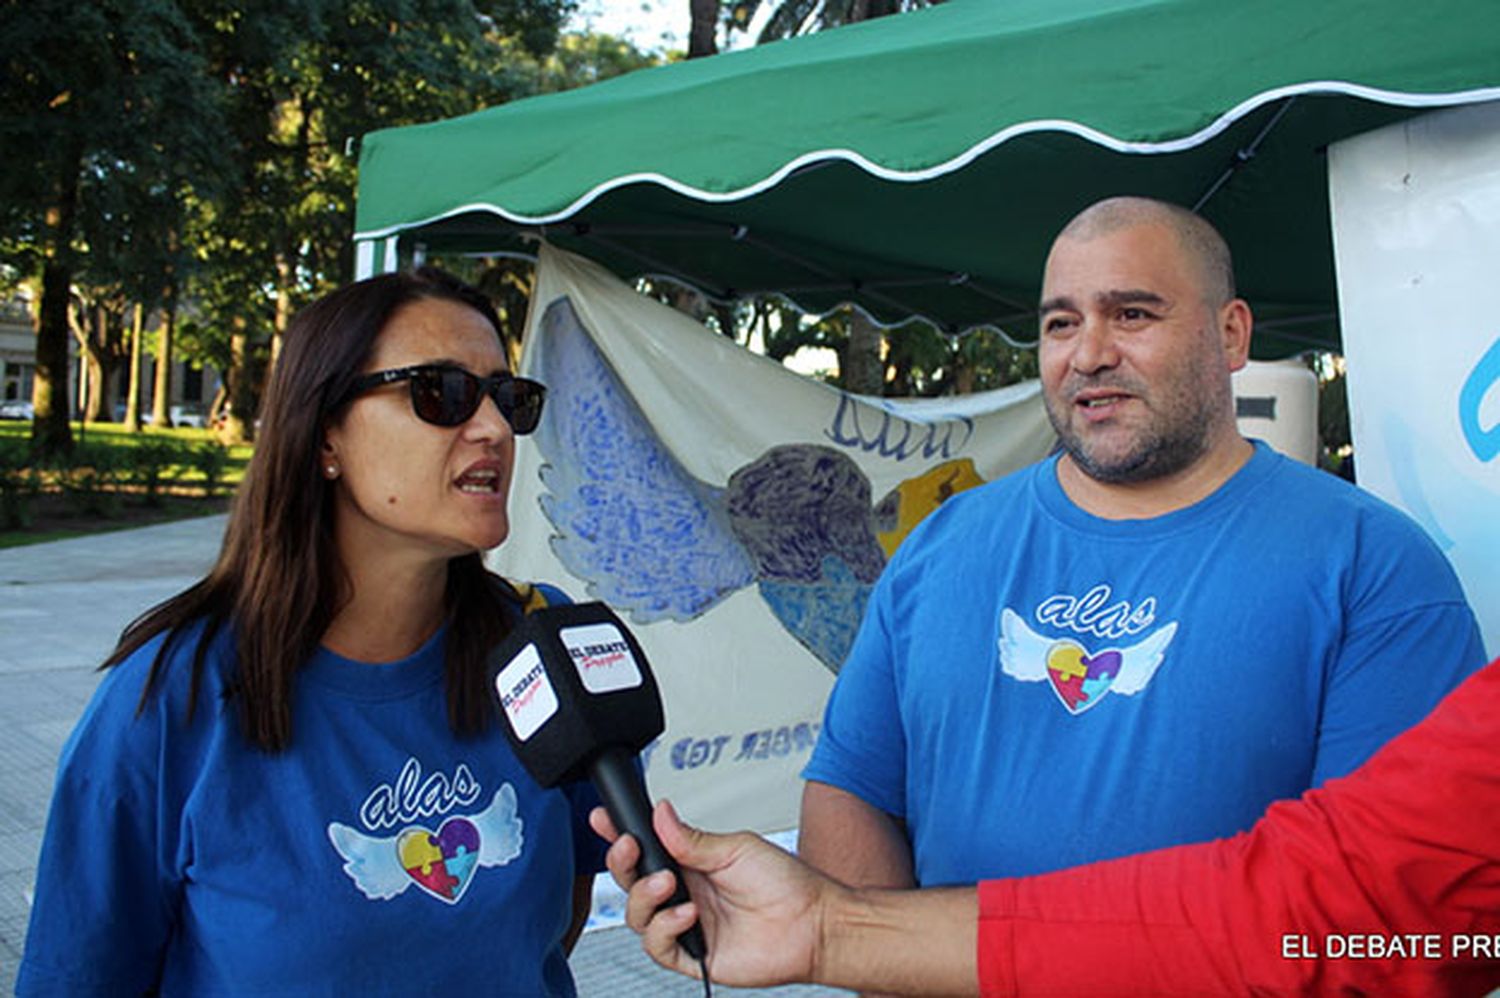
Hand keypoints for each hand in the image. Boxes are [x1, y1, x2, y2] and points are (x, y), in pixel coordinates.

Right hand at [590, 799, 830, 986]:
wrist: (812, 922)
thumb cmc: (786, 884)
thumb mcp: (736, 848)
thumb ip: (692, 839)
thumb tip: (660, 814)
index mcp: (692, 863)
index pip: (647, 849)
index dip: (620, 837)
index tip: (602, 820)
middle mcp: (684, 893)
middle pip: (631, 881)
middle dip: (621, 862)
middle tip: (630, 846)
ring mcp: (686, 925)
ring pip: (637, 915)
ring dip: (644, 896)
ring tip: (669, 883)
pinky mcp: (693, 956)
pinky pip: (658, 946)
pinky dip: (665, 928)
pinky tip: (687, 915)